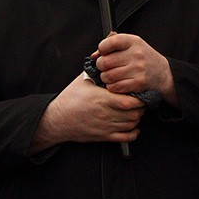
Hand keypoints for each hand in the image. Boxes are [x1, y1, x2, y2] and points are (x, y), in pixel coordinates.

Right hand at [30, 72, 145, 151]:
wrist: (56, 120)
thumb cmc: (70, 99)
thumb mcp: (84, 81)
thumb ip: (99, 72)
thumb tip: (109, 60)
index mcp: (102, 99)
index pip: (130, 102)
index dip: (140, 98)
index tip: (141, 92)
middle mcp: (105, 114)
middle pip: (134, 114)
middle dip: (141, 107)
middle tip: (141, 101)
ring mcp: (105, 126)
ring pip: (131, 124)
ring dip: (137, 118)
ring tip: (137, 111)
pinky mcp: (103, 136)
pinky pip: (124, 138)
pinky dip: (133, 133)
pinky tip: (134, 127)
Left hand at [93, 33, 177, 105]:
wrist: (163, 73)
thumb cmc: (144, 59)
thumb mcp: (132, 46)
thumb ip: (112, 47)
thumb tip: (94, 56)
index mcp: (134, 41)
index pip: (109, 42)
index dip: (102, 49)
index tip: (104, 53)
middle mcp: (136, 54)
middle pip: (104, 62)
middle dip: (102, 66)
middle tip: (107, 67)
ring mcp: (138, 69)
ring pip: (107, 76)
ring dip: (106, 78)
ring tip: (113, 75)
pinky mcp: (138, 83)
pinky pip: (114, 87)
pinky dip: (113, 87)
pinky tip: (119, 83)